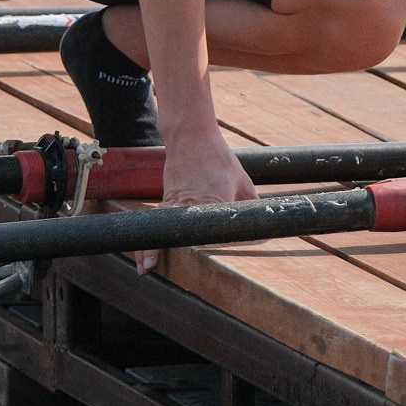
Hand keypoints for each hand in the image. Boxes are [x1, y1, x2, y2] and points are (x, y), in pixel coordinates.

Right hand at [134, 125, 256, 276]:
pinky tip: (146, 254)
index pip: (214, 223)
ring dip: (150, 247)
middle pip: (180, 231)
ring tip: (145, 268)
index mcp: (217, 198)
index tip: (199, 253)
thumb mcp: (244, 183)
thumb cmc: (219, 159)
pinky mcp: (167, 199)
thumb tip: (260, 226)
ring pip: (161, 227)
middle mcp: (193, 202)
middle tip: (155, 268)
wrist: (191, 137)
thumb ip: (250, 206)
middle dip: (169, 249)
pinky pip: (157, 221)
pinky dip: (149, 237)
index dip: (208, 239)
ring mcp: (176, 201)